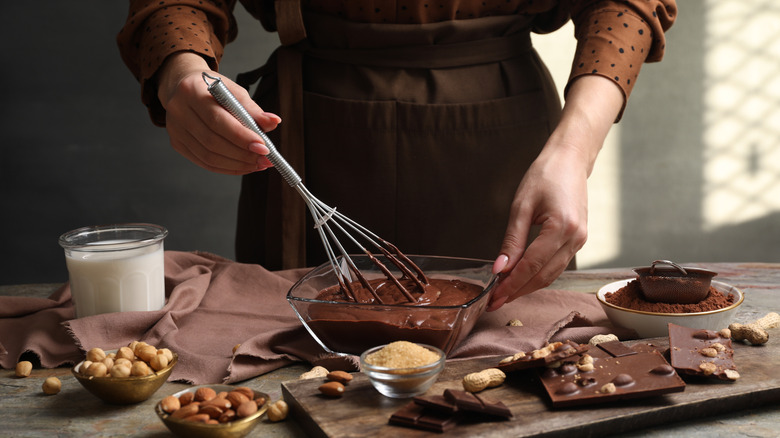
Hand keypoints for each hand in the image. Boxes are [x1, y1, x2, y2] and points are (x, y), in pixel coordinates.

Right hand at [156, 52, 280, 174]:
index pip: (217, 119)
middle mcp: (178, 111)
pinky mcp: (177, 144)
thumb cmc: (211, 89)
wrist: (183, 87)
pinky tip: (244, 166)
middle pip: (212, 141)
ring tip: (258, 164)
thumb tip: (273, 122)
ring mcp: (175, 130)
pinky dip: (227, 167)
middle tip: (265, 160)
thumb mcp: (233, 91)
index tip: (264, 147)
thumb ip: (252, 109)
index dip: (241, 136)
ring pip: (208, 156)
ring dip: (237, 164)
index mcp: (191, 91)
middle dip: (243, 154)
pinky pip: (205, 162)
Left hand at [487, 75, 623, 310]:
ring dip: (528, 287)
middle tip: (495, 302)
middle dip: (518, 291)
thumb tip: (499, 269)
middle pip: (543, 276)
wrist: (570, 160)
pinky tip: (521, 279)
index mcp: (561, 228)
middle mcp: (575, 238)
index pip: (531, 266)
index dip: (511, 285)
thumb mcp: (521, 207)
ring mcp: (580, 241)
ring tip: (505, 294)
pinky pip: (557, 265)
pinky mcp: (579, 240)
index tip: (494, 296)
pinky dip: (539, 275)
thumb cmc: (545, 175)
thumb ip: (511, 241)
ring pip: (551, 274)